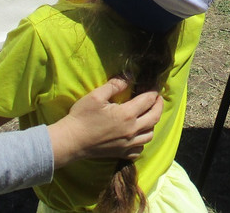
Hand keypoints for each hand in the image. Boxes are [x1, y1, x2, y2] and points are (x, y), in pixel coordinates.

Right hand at [48, 78, 162, 166]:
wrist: (71, 141)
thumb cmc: (81, 117)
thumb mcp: (96, 96)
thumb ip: (114, 85)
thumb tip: (129, 76)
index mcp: (127, 114)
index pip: (148, 100)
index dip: (153, 91)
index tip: (154, 86)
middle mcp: (131, 130)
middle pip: (155, 117)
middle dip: (158, 105)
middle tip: (157, 98)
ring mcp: (127, 144)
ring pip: (150, 135)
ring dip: (152, 124)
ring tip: (148, 115)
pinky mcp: (121, 153)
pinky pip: (139, 150)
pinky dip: (142, 142)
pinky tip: (137, 135)